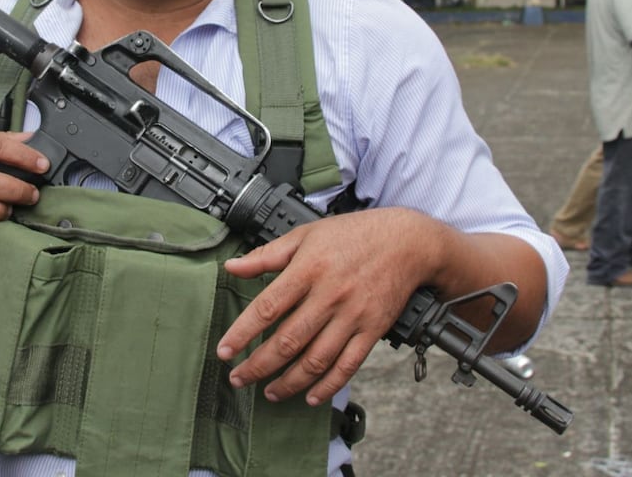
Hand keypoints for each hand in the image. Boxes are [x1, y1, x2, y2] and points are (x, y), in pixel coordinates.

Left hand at [216, 208, 443, 406]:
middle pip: (288, 340)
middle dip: (259, 365)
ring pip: (316, 359)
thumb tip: (232, 267)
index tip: (225, 351)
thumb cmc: (353, 235)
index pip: (267, 307)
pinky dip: (329, 385)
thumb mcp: (306, 235)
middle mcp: (329, 295)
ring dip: (289, 382)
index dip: (242, 333)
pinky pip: (348, 365)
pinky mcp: (372, 330)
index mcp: (308, 269)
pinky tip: (311, 396)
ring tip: (269, 392)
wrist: (406, 242)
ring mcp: (352, 315)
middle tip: (239, 379)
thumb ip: (267, 255)